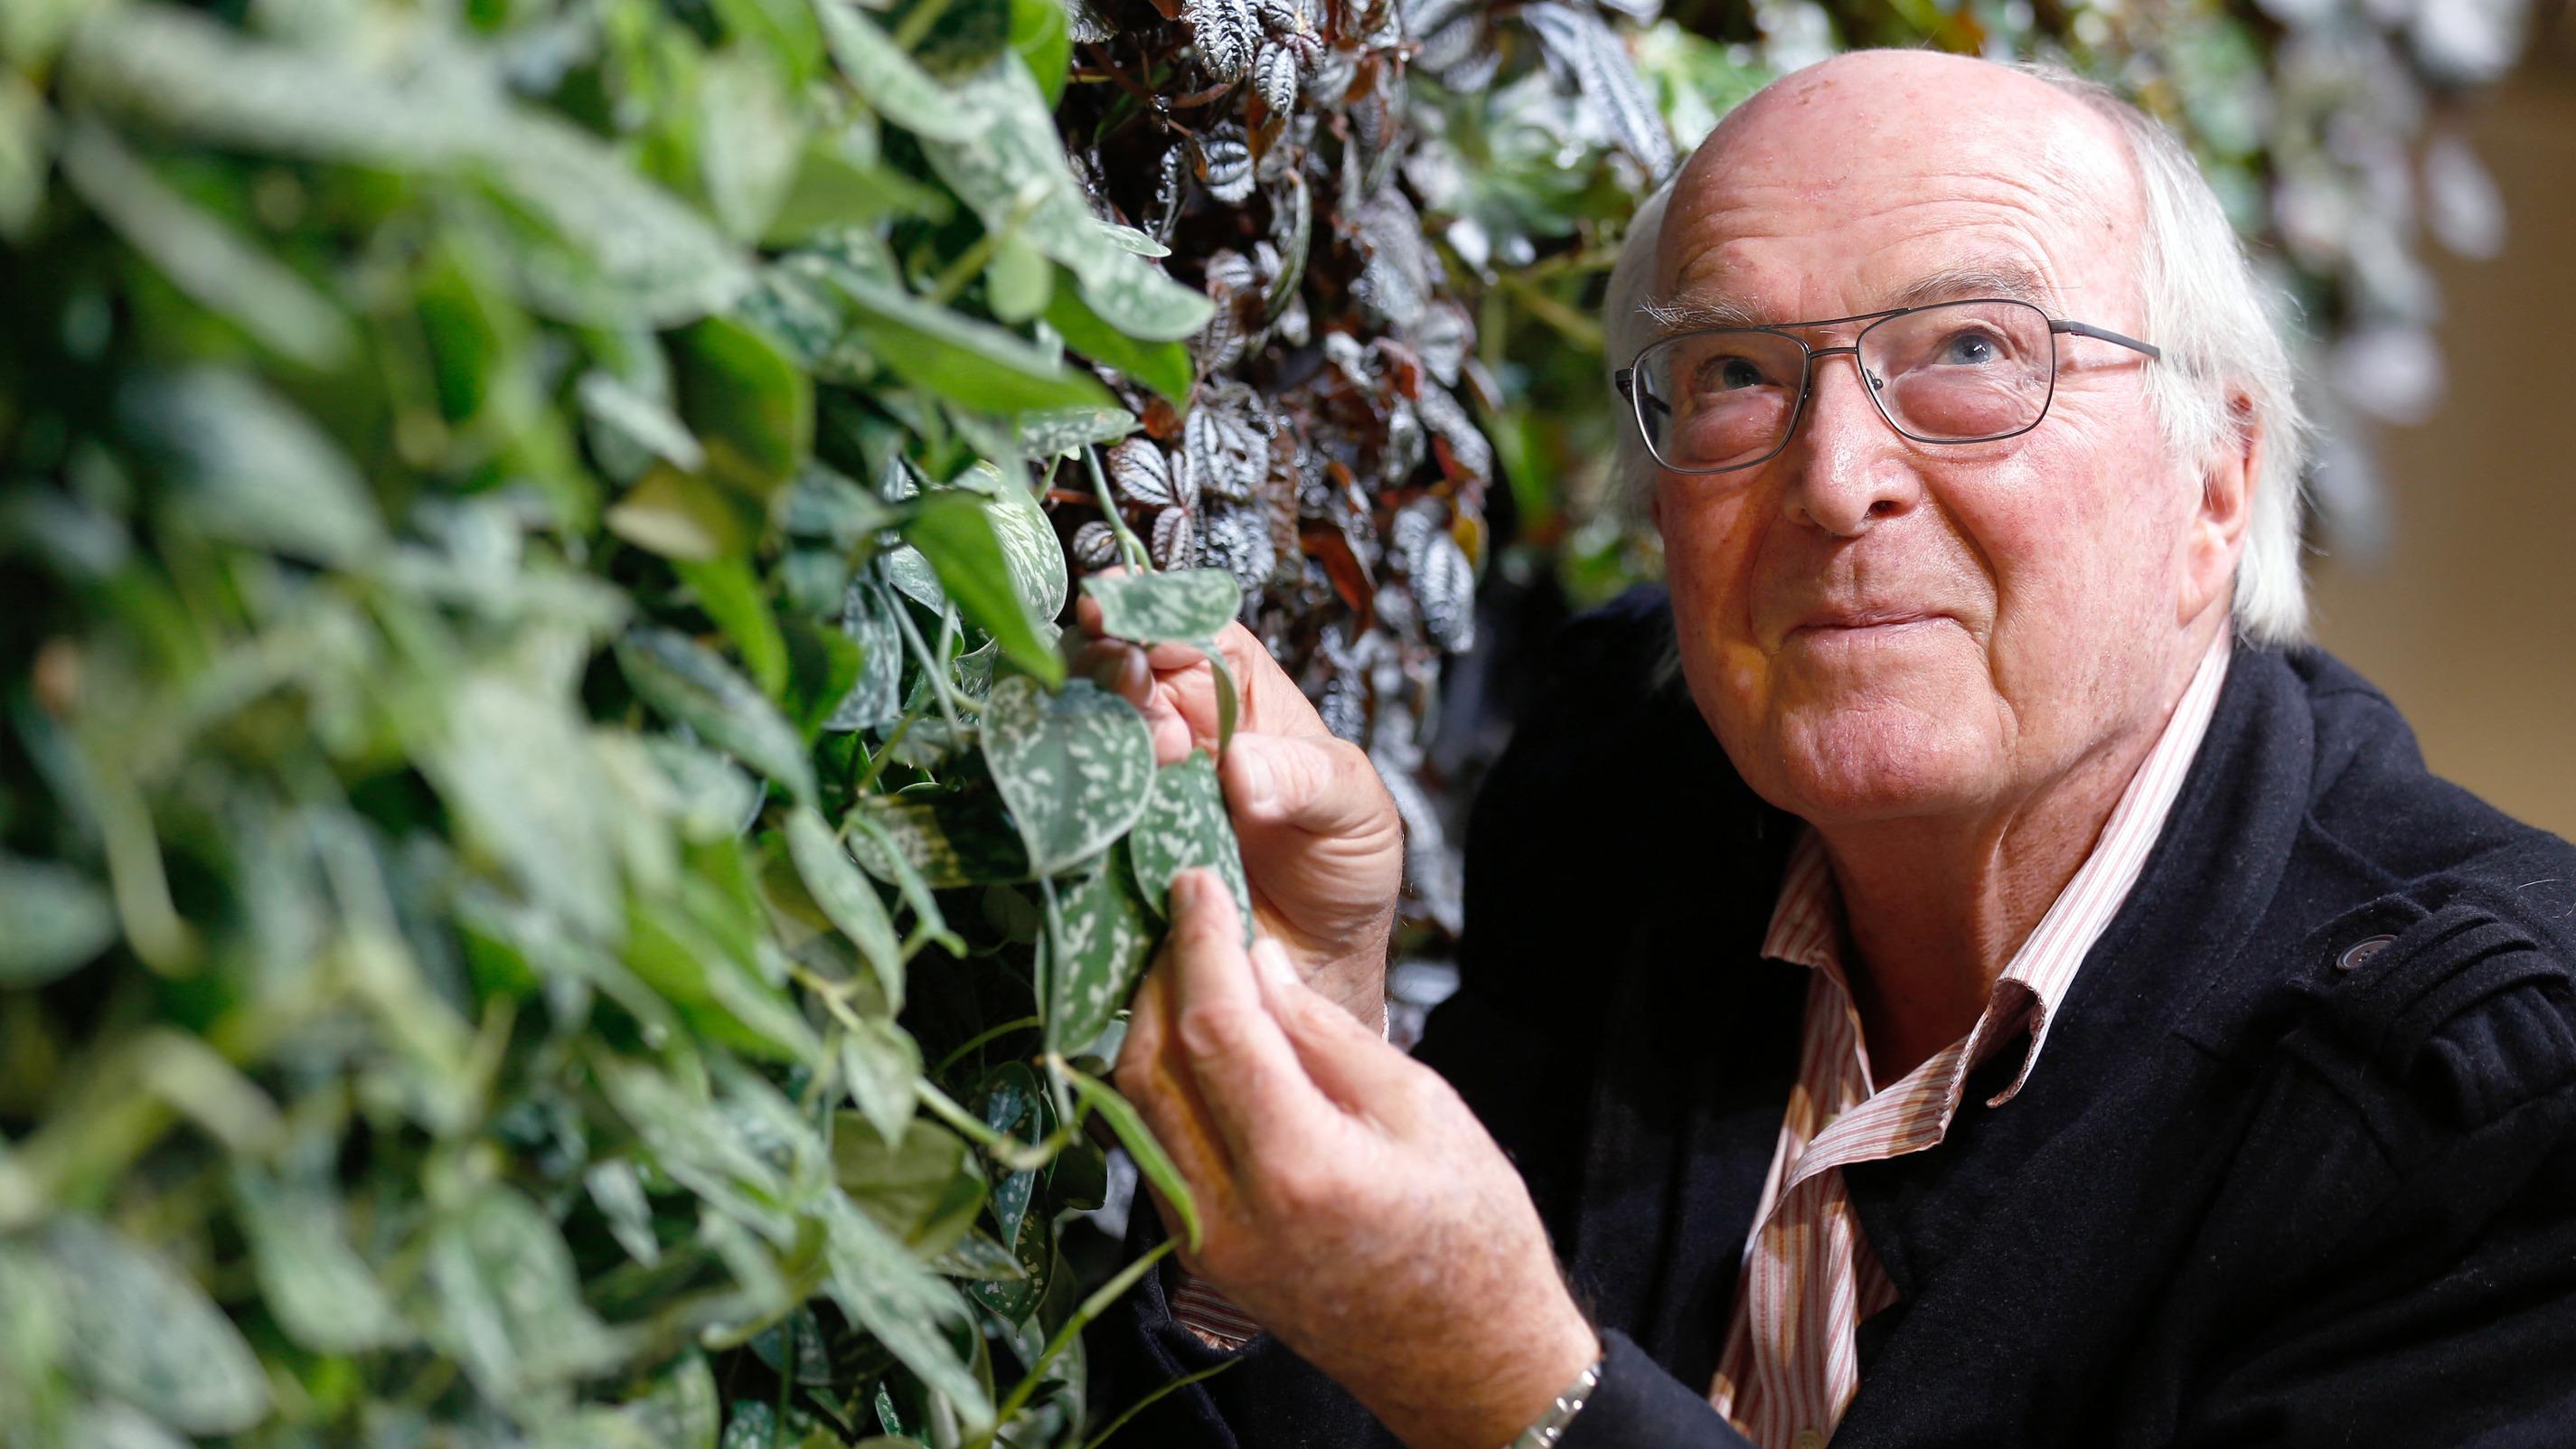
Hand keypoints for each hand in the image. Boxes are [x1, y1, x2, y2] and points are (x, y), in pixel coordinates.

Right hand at [1072, 587, 1402, 1026]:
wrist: (1318, 962)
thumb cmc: (1342, 869)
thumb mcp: (1355, 811)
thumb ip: (1307, 777)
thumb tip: (1241, 764)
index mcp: (1241, 697)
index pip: (1187, 628)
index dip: (1151, 609)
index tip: (1116, 608)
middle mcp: (1183, 728)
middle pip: (1124, 667)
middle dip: (1116, 665)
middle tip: (1135, 689)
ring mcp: (1143, 782)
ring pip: (1090, 727)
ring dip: (1097, 725)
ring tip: (1152, 751)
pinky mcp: (1116, 839)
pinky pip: (1078, 804)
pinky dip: (1073, 794)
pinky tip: (1099, 797)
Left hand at [1115, 870, 1599, 1448]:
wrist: (1467, 1359)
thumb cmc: (1472, 1232)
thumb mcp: (1422, 1108)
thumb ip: (1327, 1033)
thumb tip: (1258, 960)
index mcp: (1300, 1167)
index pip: (1214, 1028)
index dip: (1197, 943)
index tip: (1196, 881)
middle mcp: (1232, 1211)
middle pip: (1151, 1064)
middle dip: (1159, 973)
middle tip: (1184, 911)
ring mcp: (1205, 1241)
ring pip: (1136, 1105)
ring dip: (1147, 1023)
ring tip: (1183, 962)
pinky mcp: (1198, 1252)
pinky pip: (1150, 1145)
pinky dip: (1158, 1079)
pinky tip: (1188, 1036)